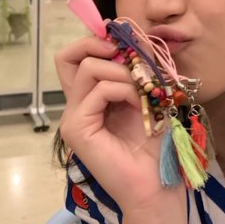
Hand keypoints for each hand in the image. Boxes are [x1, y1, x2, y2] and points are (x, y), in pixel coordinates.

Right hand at [55, 36, 179, 211]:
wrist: (156, 186)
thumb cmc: (155, 147)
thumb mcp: (149, 97)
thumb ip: (138, 71)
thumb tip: (136, 38)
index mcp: (91, 99)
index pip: (77, 58)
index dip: (96, 41)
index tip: (125, 43)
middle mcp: (76, 106)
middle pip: (68, 56)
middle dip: (100, 45)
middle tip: (128, 57)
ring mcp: (73, 117)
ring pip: (88, 68)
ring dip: (123, 74)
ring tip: (142, 95)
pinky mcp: (77, 128)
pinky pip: (99, 90)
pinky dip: (124, 90)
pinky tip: (138, 106)